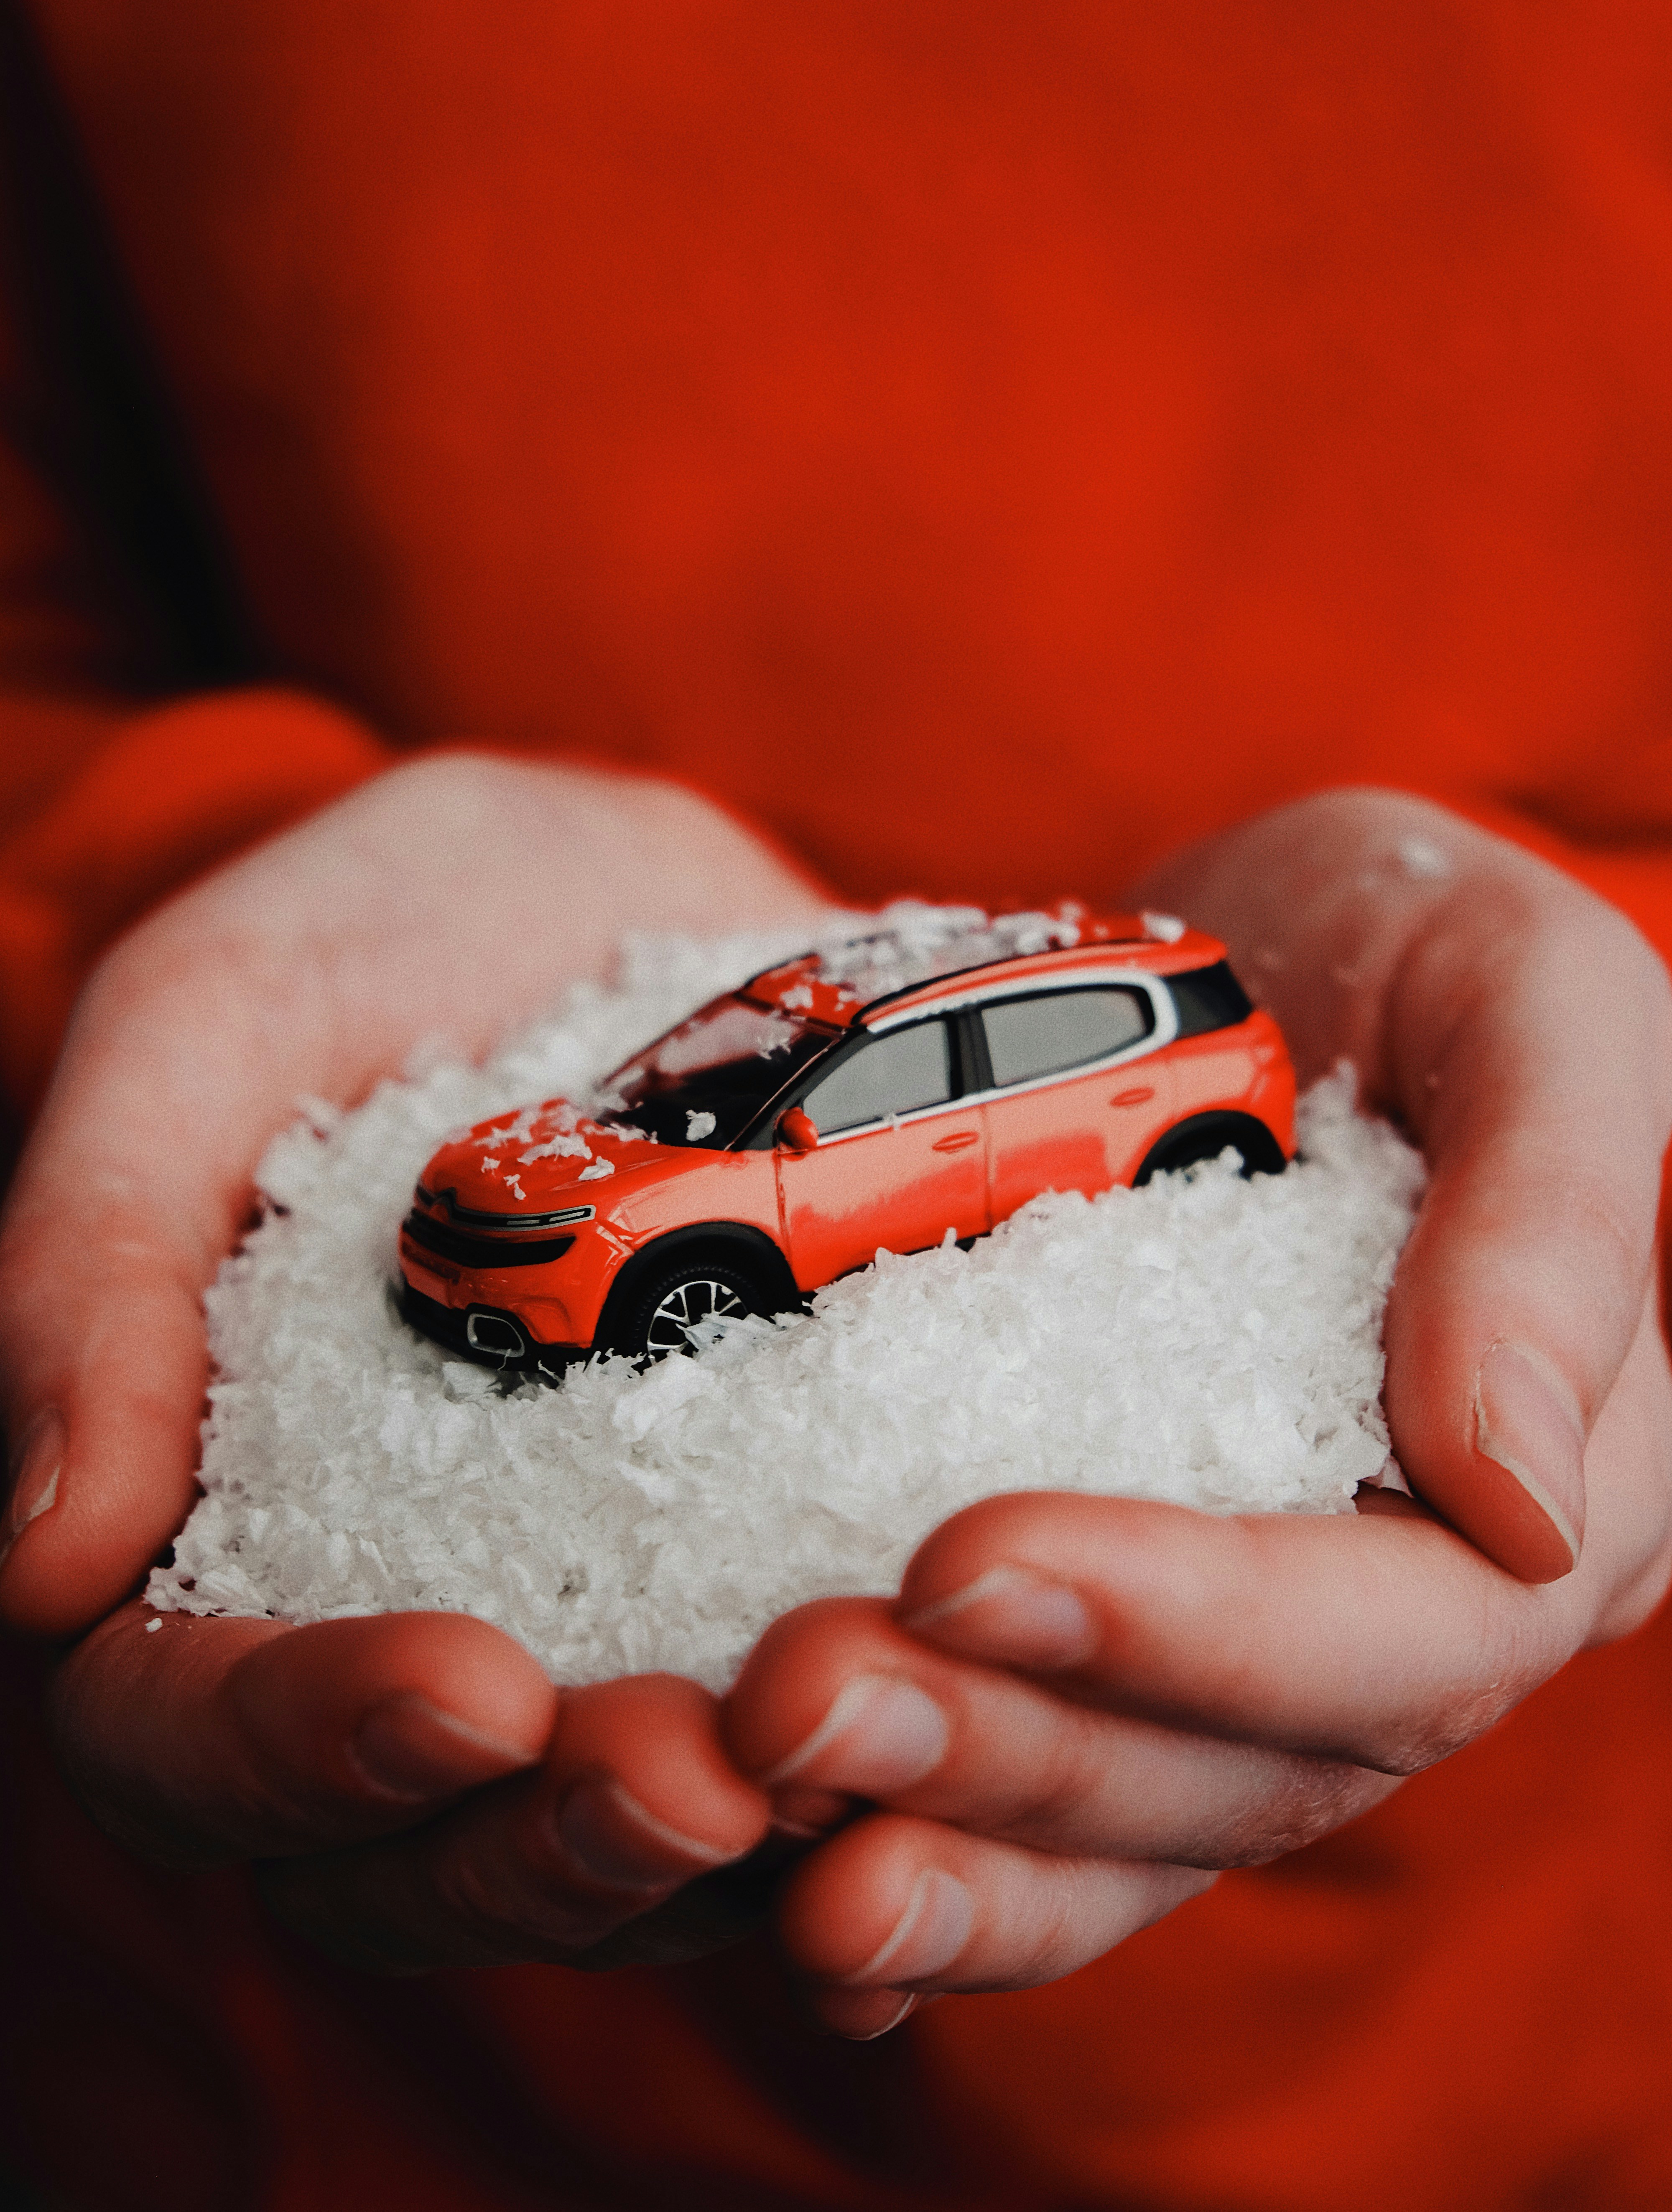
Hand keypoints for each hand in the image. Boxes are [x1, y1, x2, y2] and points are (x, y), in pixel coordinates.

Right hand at [0, 750, 824, 1966]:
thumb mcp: (213, 1024)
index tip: (469, 1693)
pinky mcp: (732, 1574)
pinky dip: (850, 1783)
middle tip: (704, 1779)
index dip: (301, 1748)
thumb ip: (96, 1262)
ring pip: (600, 1842)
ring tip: (833, 1777)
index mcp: (195, 1512)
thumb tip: (43, 1563)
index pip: (181, 1726)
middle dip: (544, 1841)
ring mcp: (568, 1610)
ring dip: (711, 1854)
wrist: (629, 898)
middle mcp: (374, 1603)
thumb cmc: (387, 936)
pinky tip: (952, 1748)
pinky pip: (774, 1743)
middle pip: (413, 1843)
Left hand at [722, 789, 1671, 2034]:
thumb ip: (1556, 1213)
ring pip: (1119, 1829)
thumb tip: (1520, 1497)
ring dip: (932, 1838)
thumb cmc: (1401, 941)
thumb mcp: (1522, 991)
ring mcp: (1253, 1655)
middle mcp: (1405, 1614)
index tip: (960, 1554)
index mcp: (1555, 1493)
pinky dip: (915, 1850)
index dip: (1192, 1623)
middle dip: (1006, 1746)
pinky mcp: (1117, 1640)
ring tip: (742, 1793)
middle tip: (789, 1693)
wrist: (1238, 956)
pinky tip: (777, 1885)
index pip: (1407, 1630)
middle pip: (1230, 1766)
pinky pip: (1036, 1805)